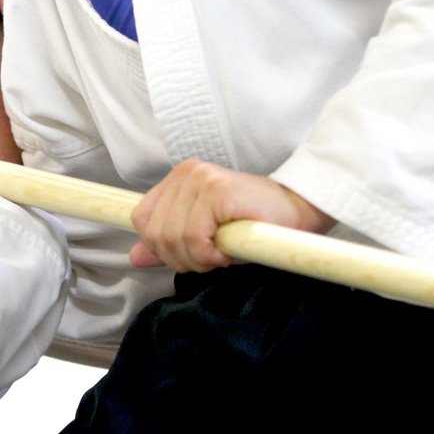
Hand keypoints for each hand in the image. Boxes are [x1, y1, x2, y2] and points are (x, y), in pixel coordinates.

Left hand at [130, 160, 333, 272]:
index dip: (162, 248)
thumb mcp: (204, 236)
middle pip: (155, 234)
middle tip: (212, 258)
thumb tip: (135, 256)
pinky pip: (194, 237)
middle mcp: (185, 173)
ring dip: (198, 259)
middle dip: (181, 259)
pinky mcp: (218, 191)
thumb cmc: (254, 224)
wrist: (299, 211)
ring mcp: (200, 179)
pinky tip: (229, 250)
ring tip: (223, 253)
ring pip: (173, 238)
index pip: (142, 221)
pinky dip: (210, 255)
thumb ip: (169, 244)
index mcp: (178, 179)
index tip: (191, 255)